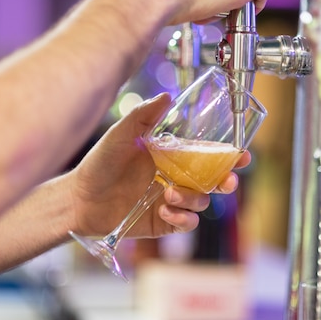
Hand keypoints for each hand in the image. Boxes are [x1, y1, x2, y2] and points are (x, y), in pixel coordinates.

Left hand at [67, 92, 249, 237]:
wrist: (79, 199)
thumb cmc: (99, 164)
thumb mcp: (121, 134)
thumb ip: (144, 116)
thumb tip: (167, 96)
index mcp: (172, 157)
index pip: (208, 155)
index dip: (228, 156)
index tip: (241, 155)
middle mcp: (175, 178)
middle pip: (213, 182)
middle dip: (226, 182)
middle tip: (226, 182)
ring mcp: (170, 202)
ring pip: (201, 202)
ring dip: (192, 199)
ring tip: (169, 195)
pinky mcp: (162, 223)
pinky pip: (186, 224)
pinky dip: (182, 218)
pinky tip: (164, 211)